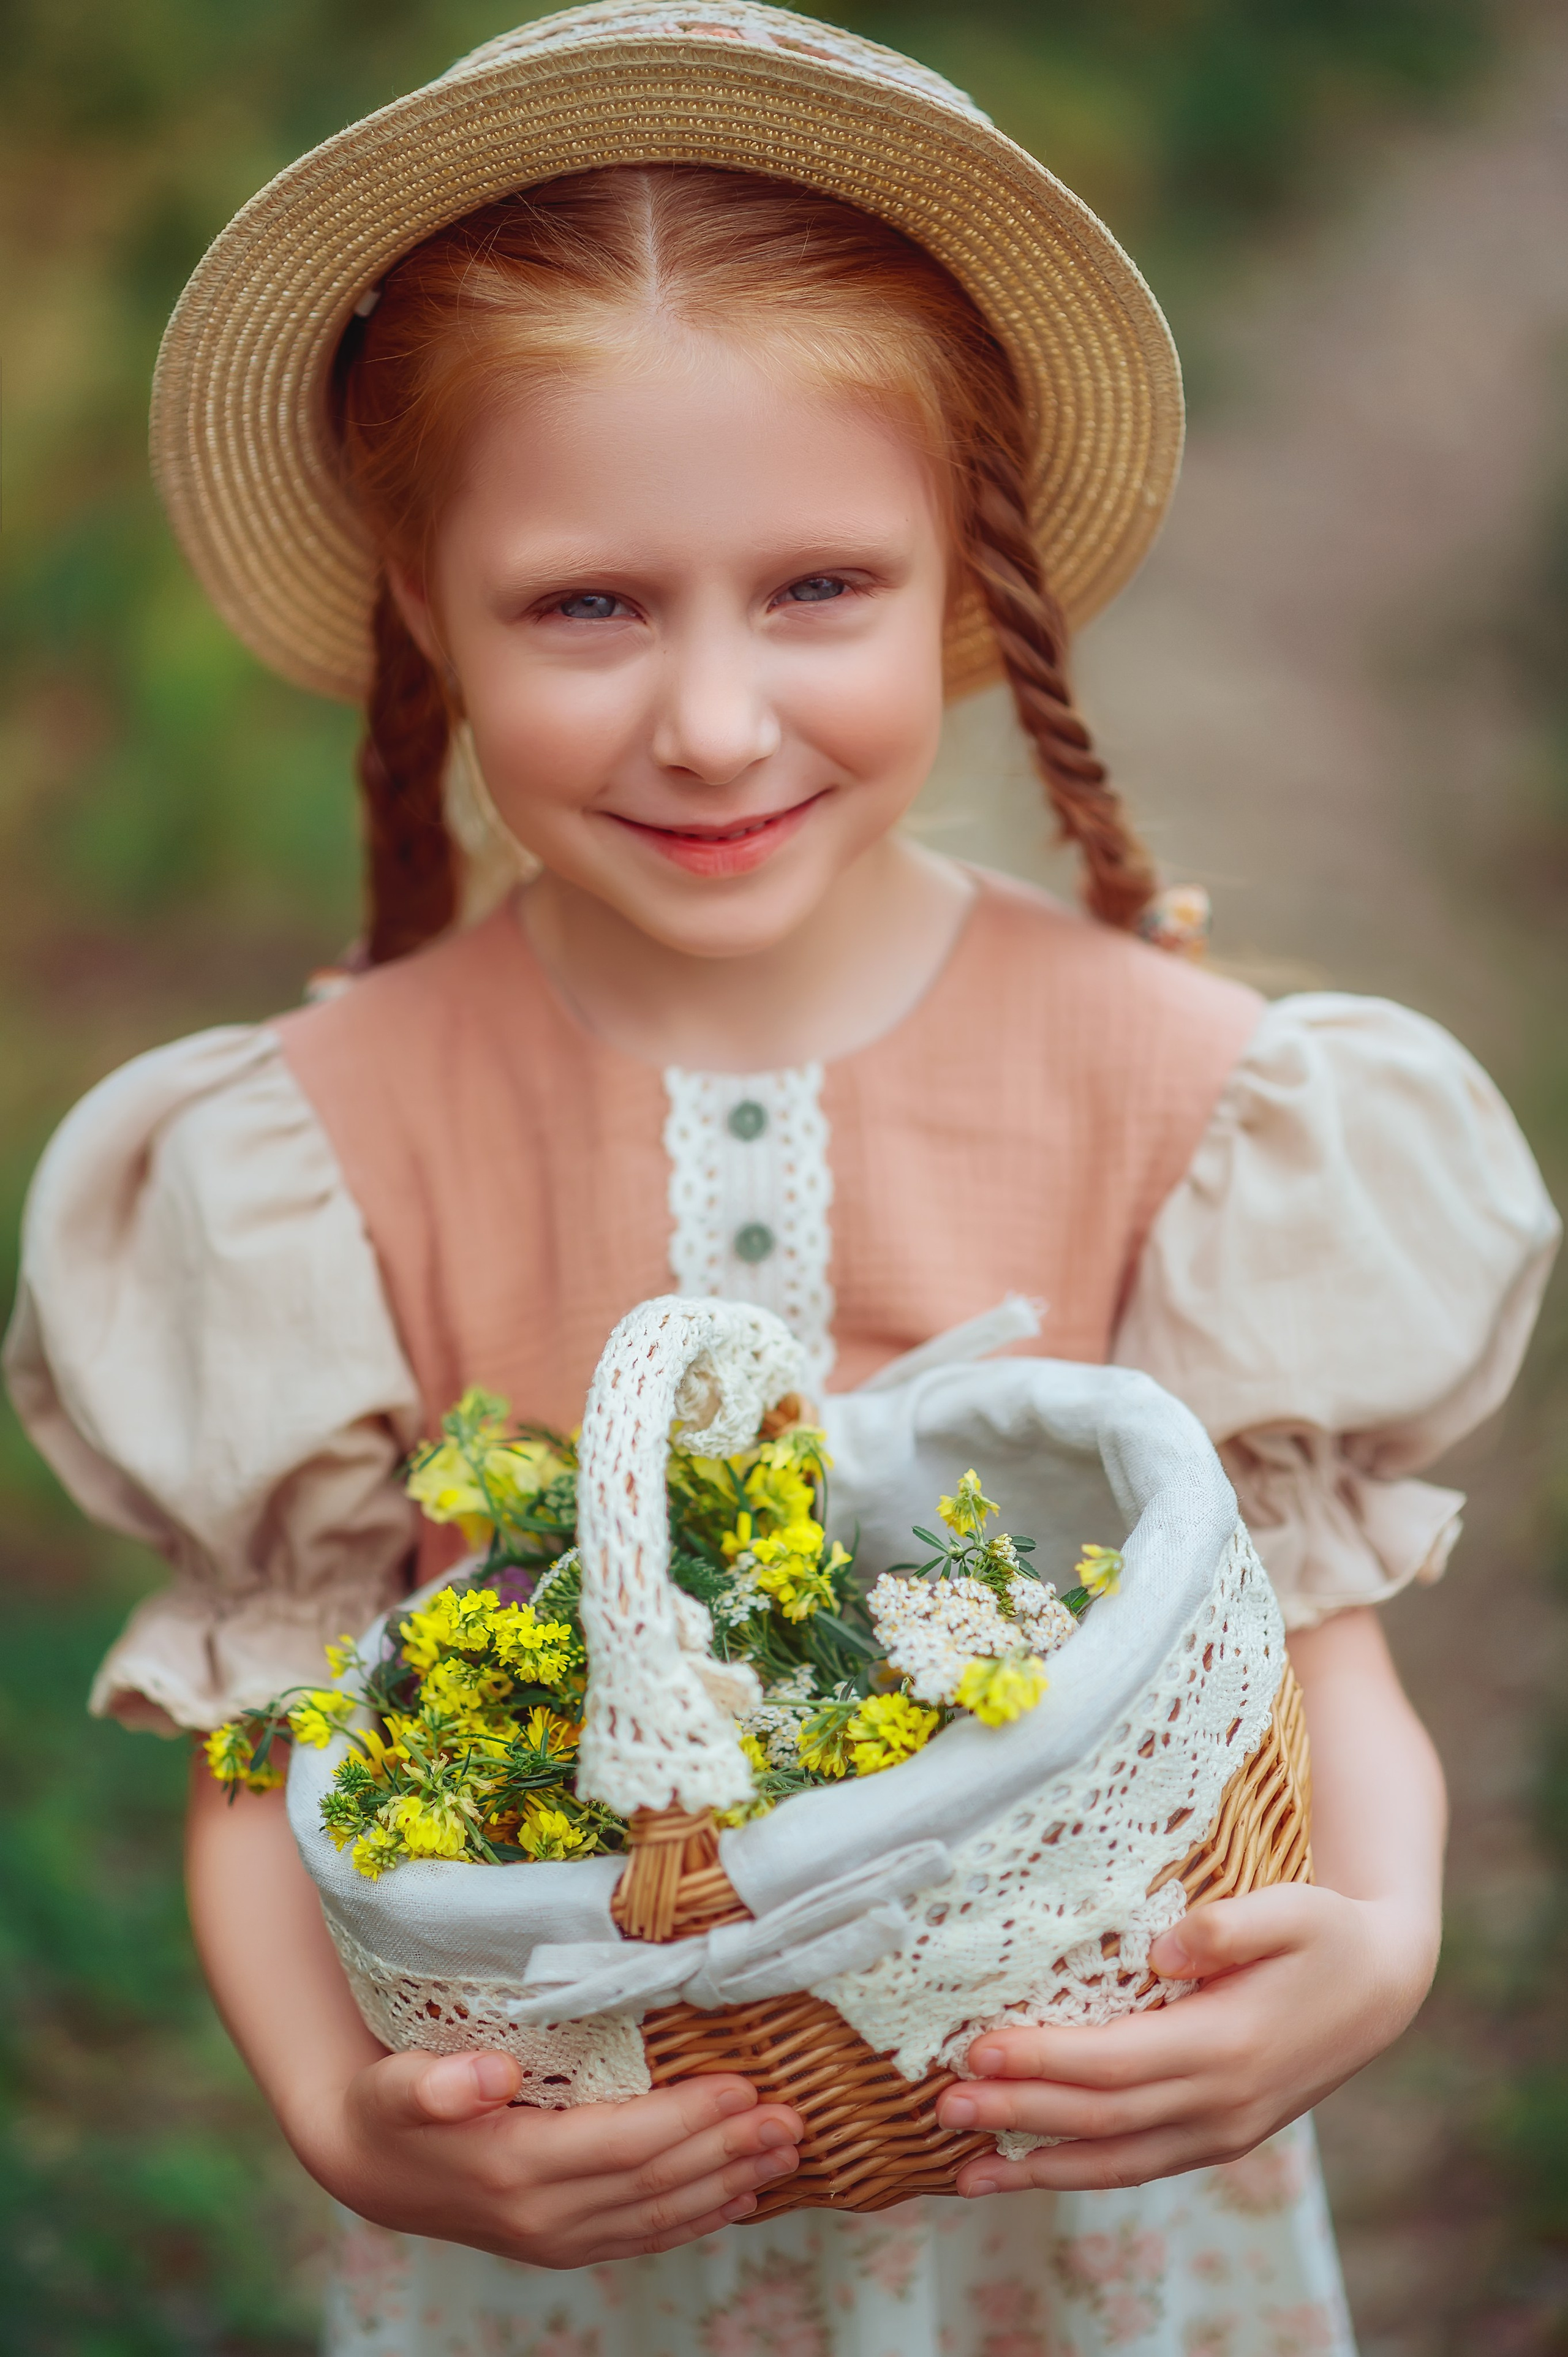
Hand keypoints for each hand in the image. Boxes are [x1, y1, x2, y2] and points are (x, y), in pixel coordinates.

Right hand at [296, 2052, 803, 2265]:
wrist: (368, 2167)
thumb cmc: (389, 2107)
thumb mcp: (396, 2084)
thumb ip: (436, 2082)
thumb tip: (487, 2074)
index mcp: (514, 2166)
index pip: (624, 2144)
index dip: (688, 2117)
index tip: (744, 2085)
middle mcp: (544, 2215)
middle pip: (656, 2183)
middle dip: (730, 2151)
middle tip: (793, 2120)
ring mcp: (557, 2238)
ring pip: (660, 2216)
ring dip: (729, 2184)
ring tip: (786, 2153)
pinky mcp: (564, 2243)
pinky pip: (644, 2235)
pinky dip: (696, 2218)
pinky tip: (738, 2197)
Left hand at [935, 1883, 1437, 2194]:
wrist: (1382, 1988)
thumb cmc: (1325, 1932)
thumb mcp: (1290, 1908)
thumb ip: (1227, 1924)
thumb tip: (1162, 1947)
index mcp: (1228, 2044)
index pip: (1114, 2062)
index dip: (1044, 2060)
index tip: (978, 2047)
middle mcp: (1221, 2102)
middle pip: (1101, 2119)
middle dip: (1017, 2116)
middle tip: (942, 2107)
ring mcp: (1221, 2131)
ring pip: (1114, 2161)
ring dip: (1036, 2167)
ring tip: (962, 2170)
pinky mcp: (1219, 2138)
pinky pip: (1138, 2166)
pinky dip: (1079, 2173)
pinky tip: (1028, 2170)